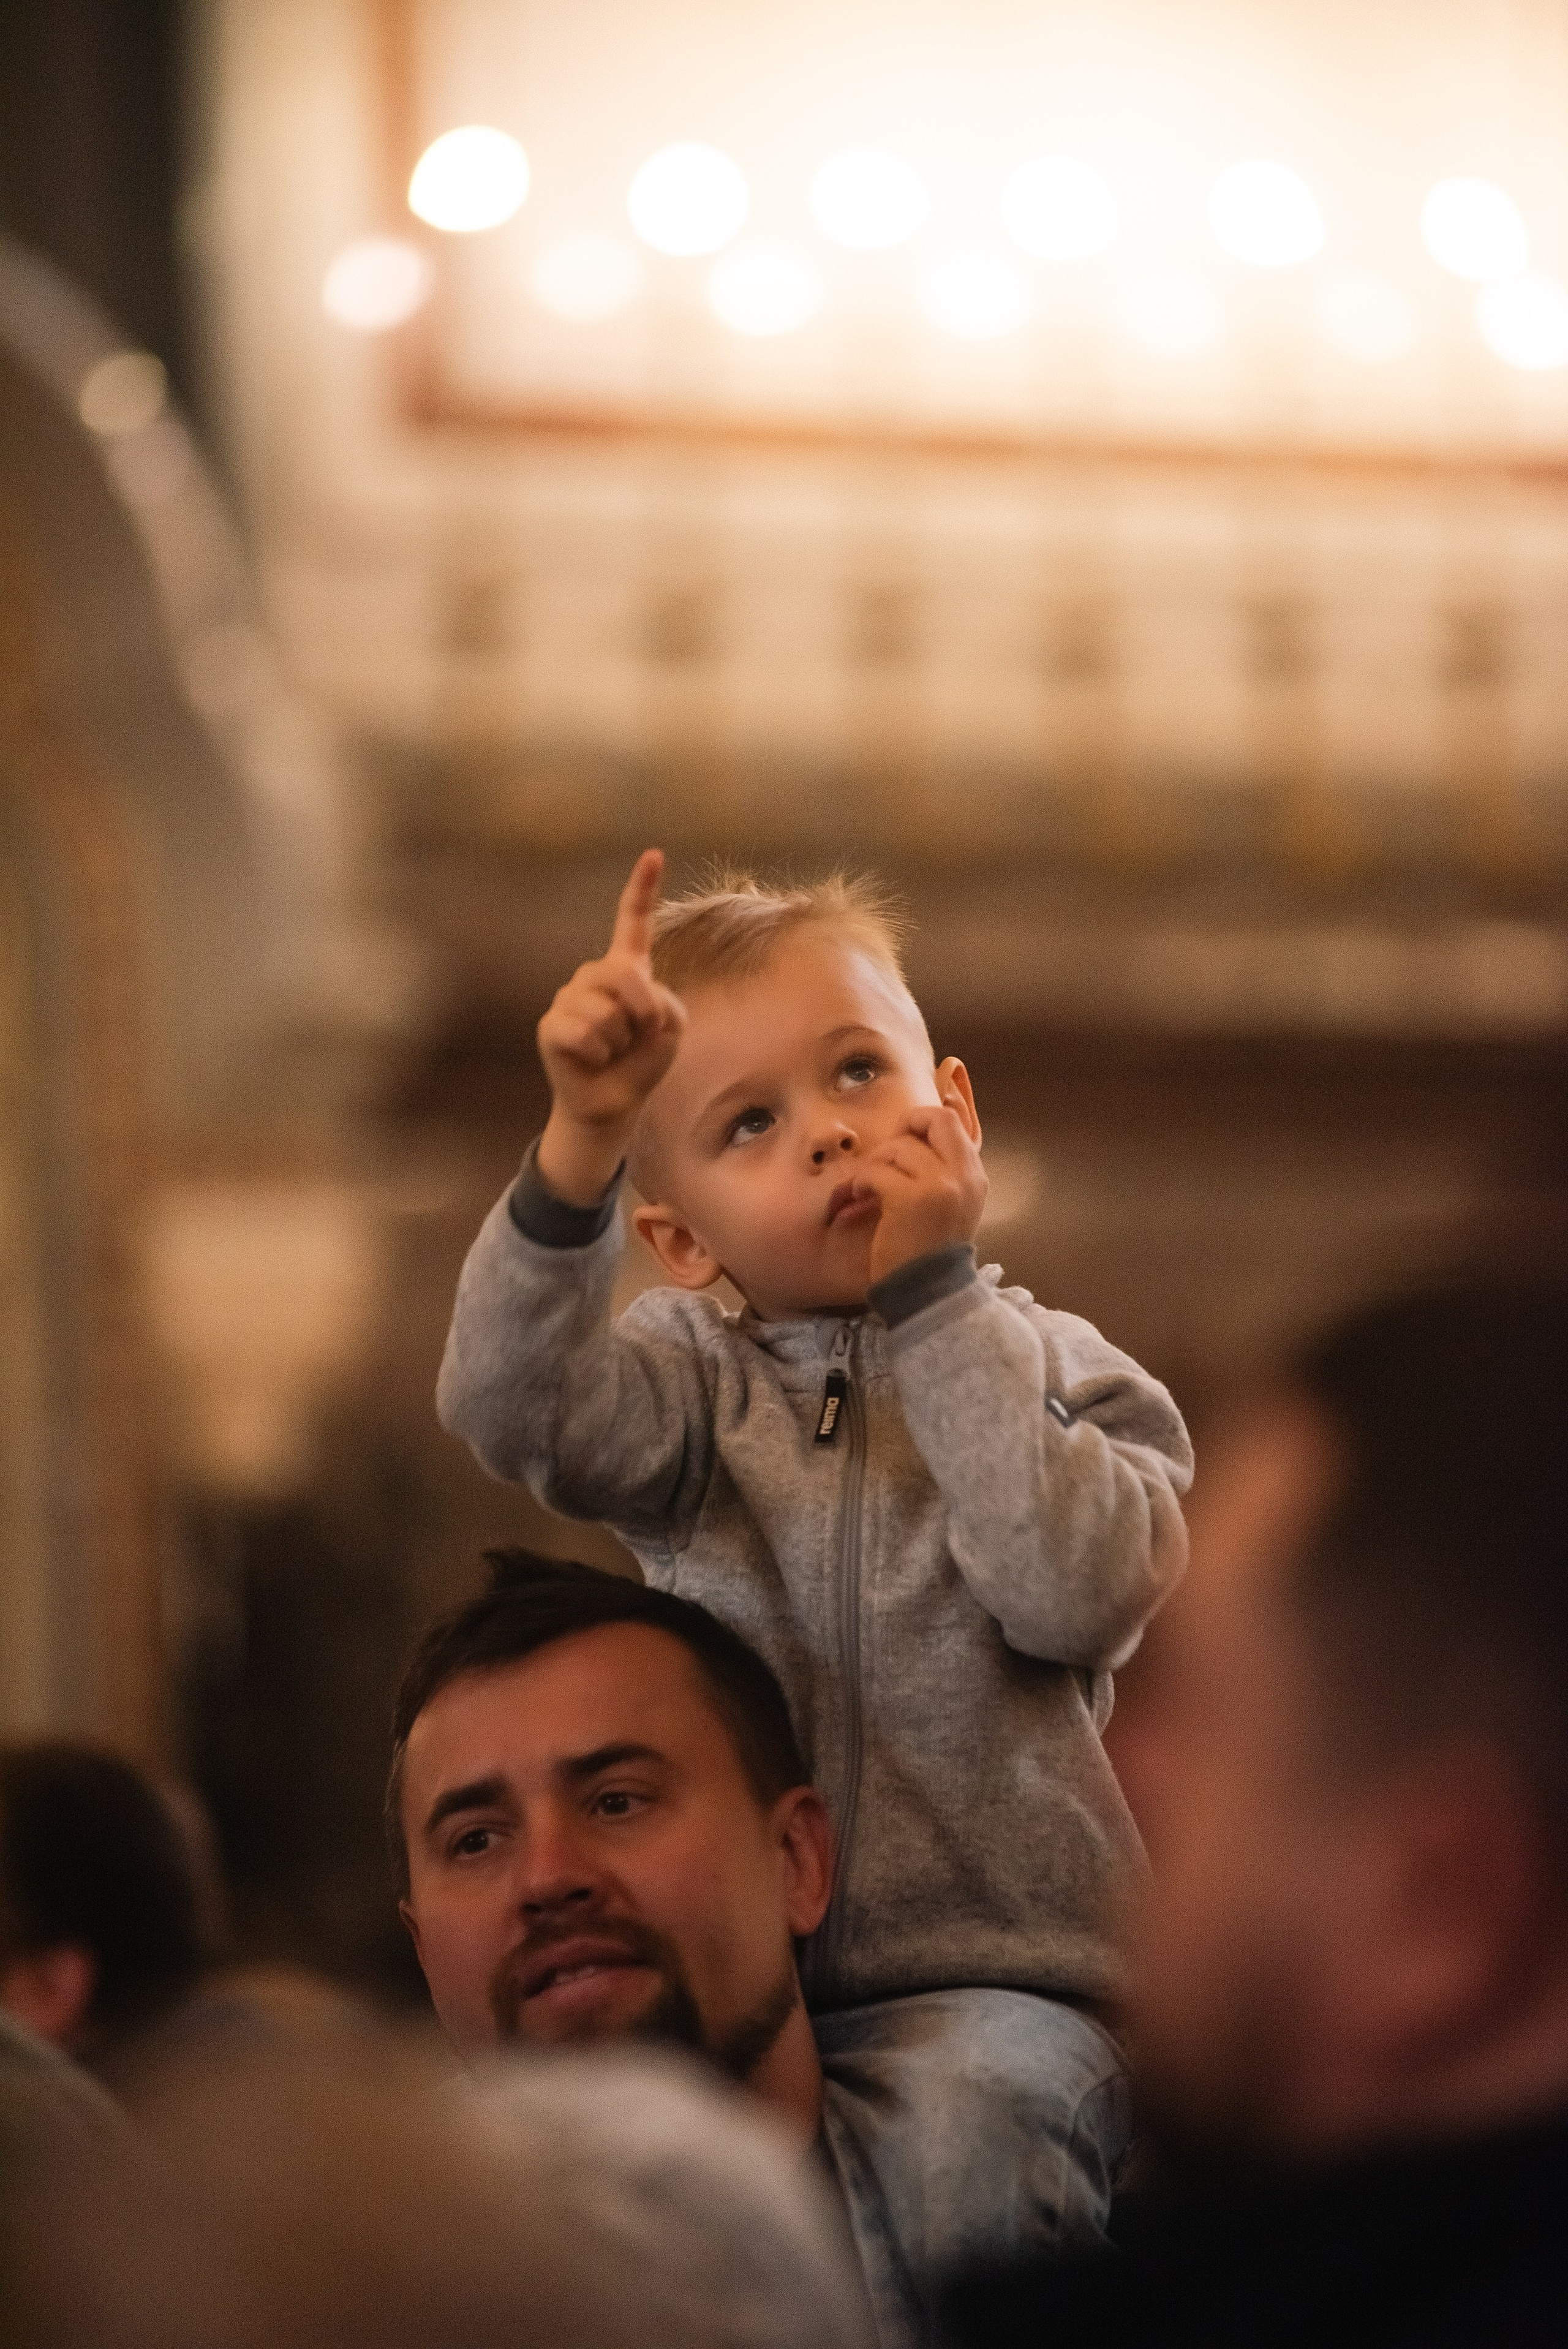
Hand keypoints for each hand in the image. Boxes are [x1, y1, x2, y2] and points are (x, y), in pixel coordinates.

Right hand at [536, 849, 686, 1203]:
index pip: (632, 922)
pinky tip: (590, 1060)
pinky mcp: (551, 1026)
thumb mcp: (671, 1029)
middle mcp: (594, 976)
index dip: (641, 888)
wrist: (614, 1104)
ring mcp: (569, 998)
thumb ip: (661, 1004)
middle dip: (644, 1012)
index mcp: (627, 969)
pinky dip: (597, 1054)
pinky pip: (583, 1033)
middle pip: (628, 975)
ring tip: (611, 1052)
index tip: (654, 854)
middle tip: (636, 1037)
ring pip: (607, 1012)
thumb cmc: (642, 1063)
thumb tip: (617, 1006)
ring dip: (620, 1041)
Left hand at [856, 1098, 987, 1287]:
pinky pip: (876, 1170)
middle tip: (889, 1154)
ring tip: (871, 1188)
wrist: (929, 1292)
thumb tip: (933, 1119)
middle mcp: (962, 1175)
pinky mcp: (909, 1199)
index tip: (905, 1130)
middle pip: (933, 1118)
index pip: (955, 1122)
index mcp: (974, 1175)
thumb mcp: (952, 1204)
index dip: (926, 1116)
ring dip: (876, 1164)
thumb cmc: (932, 1250)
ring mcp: (938, 1186)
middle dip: (904, 1126)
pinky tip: (861, 1198)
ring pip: (897, 1147)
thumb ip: (945, 1168)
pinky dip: (862, 1182)